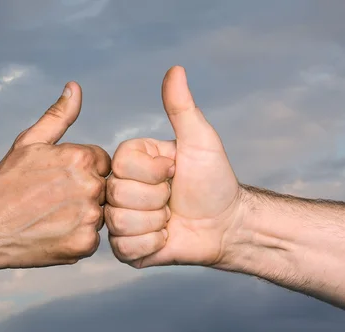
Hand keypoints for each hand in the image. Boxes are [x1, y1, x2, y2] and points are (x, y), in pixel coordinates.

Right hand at [0, 82, 110, 269]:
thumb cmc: (5, 184)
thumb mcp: (29, 142)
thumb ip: (58, 115)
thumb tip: (75, 87)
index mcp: (82, 158)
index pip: (101, 161)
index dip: (80, 169)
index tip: (58, 179)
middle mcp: (91, 186)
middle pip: (103, 187)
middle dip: (83, 191)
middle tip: (53, 200)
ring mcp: (89, 218)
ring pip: (100, 213)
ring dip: (82, 215)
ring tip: (51, 216)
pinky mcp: (85, 244)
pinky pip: (92, 238)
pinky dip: (76, 236)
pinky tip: (53, 232)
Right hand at [105, 66, 241, 268]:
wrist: (226, 225)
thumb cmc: (215, 181)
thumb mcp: (199, 140)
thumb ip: (181, 107)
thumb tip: (176, 69)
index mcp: (131, 162)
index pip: (121, 163)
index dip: (153, 172)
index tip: (175, 171)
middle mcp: (120, 188)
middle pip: (118, 194)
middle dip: (156, 200)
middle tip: (173, 199)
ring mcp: (120, 219)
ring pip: (119, 222)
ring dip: (155, 223)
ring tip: (169, 219)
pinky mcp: (125, 248)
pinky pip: (124, 248)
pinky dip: (151, 245)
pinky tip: (165, 238)